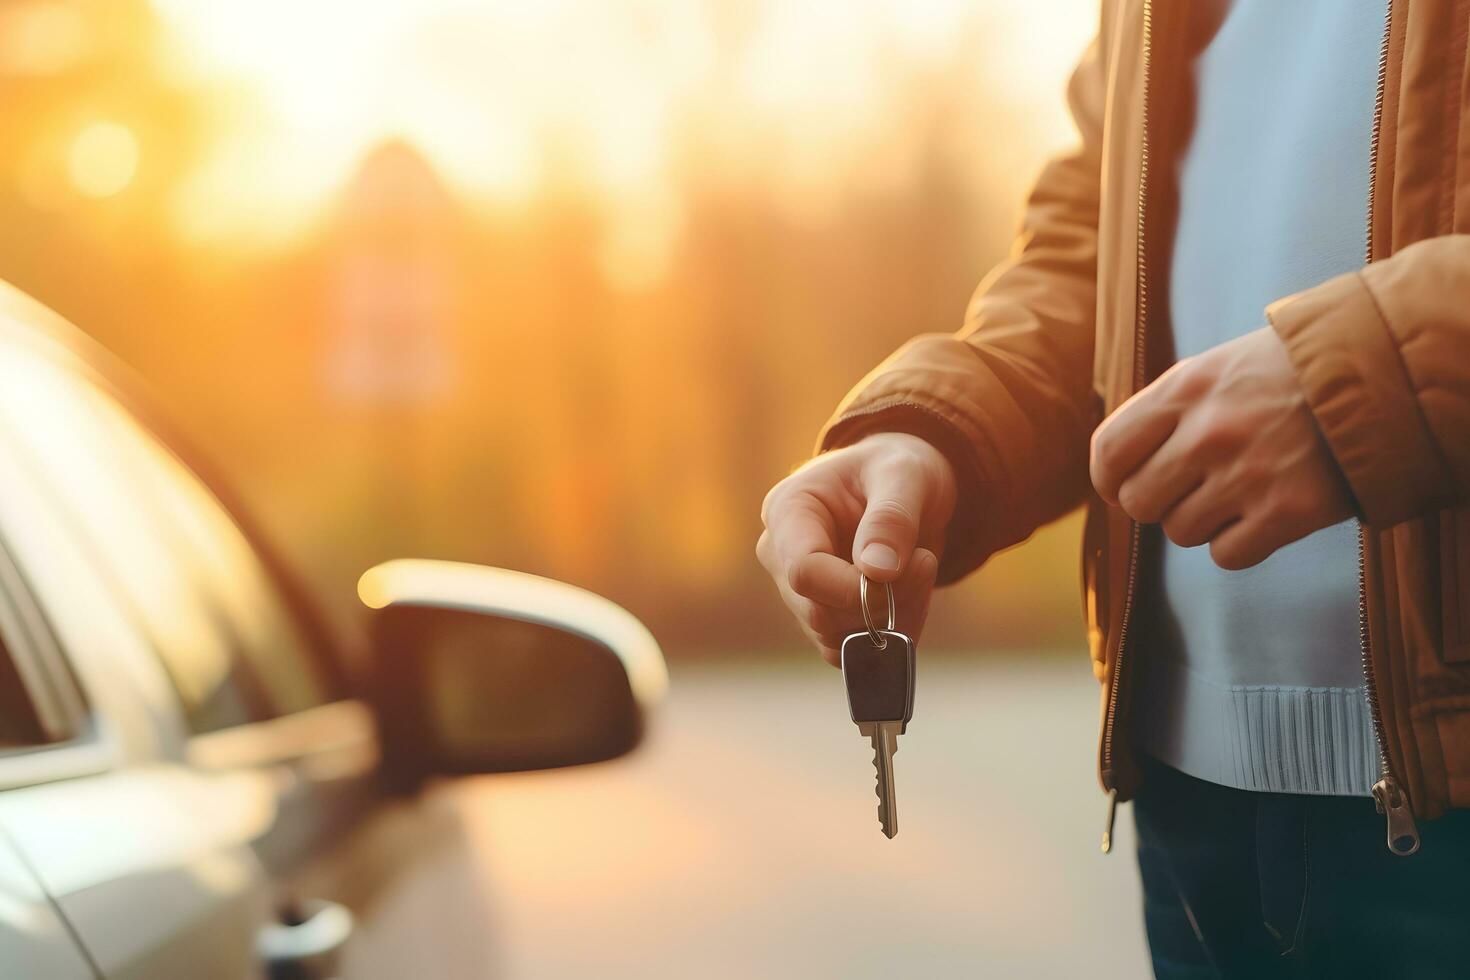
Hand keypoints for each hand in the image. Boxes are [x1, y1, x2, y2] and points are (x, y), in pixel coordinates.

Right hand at [757, 432, 955, 665]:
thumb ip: (891, 519)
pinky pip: (854, 648)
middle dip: (882, 601)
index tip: (901, 570)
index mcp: (787, 511)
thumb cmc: (896, 468)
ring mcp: (799, 591)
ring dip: (893, 618)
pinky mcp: (824, 616)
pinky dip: (893, 634)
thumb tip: (877, 572)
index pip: (803, 572)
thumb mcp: (904, 475)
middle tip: (925, 561)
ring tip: (921, 569)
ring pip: (837, 638)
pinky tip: (913, 595)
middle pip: (818, 612)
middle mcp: (781, 555)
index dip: (853, 587)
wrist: (902, 485)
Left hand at [1089, 326, 1351, 569]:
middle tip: (1190, 489)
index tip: (1120, 487)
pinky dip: (1239, 544)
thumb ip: (1164, 412)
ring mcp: (1247, 474)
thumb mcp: (1215, 369)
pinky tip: (1261, 514)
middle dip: (1158, 503)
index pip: (1109, 451)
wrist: (1380, 375)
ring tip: (1237, 491)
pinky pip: (1226, 555)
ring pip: (1180, 532)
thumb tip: (1114, 469)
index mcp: (1185, 388)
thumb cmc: (1287, 374)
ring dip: (1202, 522)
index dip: (1108, 479)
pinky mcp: (1287, 512)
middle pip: (1139, 502)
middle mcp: (1209, 432)